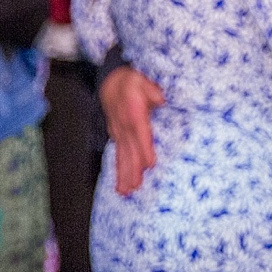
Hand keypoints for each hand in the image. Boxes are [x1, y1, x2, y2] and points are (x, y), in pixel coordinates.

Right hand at [99, 65, 162, 195]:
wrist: (110, 81)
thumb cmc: (131, 81)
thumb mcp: (142, 79)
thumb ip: (151, 90)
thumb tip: (160, 99)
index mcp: (134, 114)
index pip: (140, 134)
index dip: (144, 149)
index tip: (149, 165)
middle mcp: (124, 127)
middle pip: (129, 152)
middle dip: (132, 170)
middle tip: (135, 188)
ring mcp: (119, 133)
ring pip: (122, 157)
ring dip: (123, 175)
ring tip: (125, 192)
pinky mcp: (117, 136)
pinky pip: (118, 156)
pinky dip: (119, 170)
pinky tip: (120, 184)